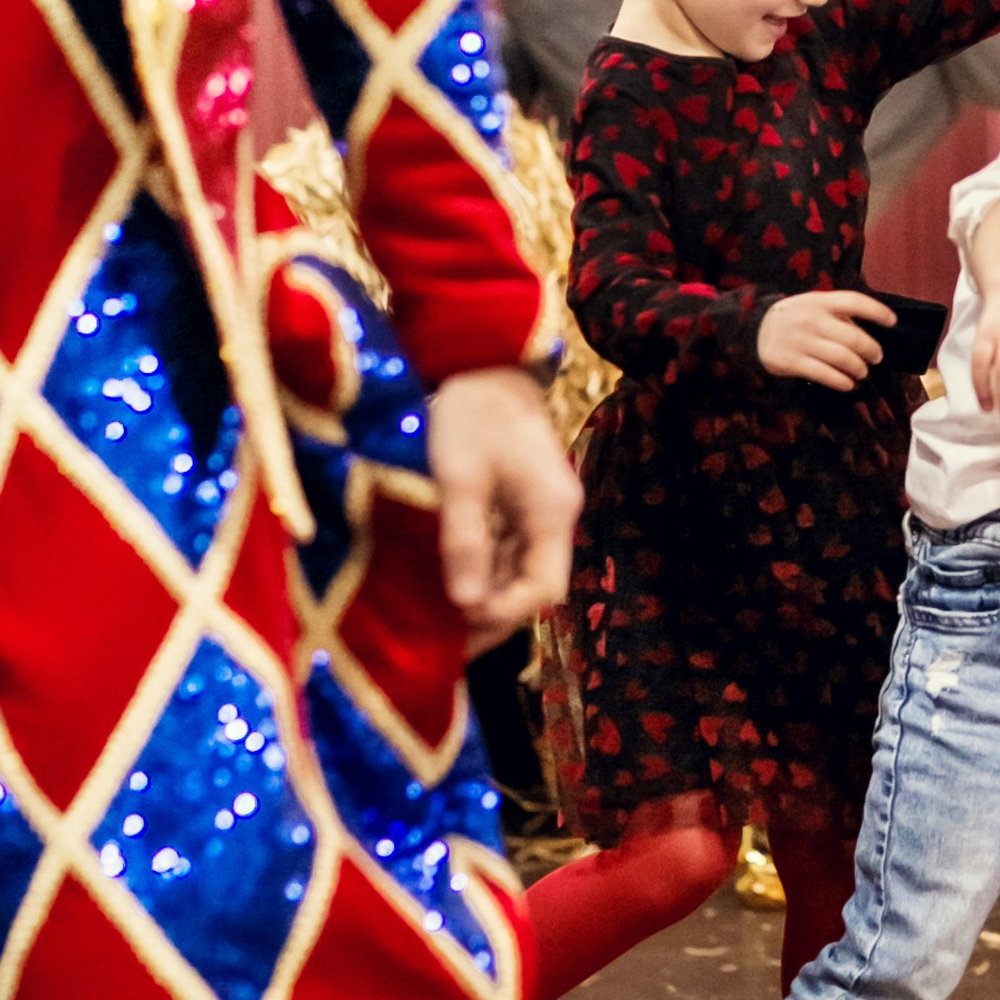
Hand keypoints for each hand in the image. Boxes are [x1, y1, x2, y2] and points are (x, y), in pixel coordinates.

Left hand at [429, 367, 580, 646]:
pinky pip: (511, 547)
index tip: (459, 624)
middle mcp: (556, 516)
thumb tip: (465, 604)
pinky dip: (485, 568)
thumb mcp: (460, 478)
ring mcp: (543, 507)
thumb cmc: (471, 415)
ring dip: (488, 592)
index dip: (504, 614)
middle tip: (447, 639)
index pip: (543, 588)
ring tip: (443, 617)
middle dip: (494, 613)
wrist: (485, 360)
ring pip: (521, 567)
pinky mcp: (525, 498)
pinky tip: (452, 579)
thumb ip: (465, 541)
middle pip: (535, 584)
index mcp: (552, 512)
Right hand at [758, 288, 899, 390]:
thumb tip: (867, 331)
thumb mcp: (812, 305)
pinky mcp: (791, 362)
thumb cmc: (793, 317)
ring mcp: (801, 341)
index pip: (854, 302)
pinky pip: (824, 374)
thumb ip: (837, 314)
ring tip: (863, 372)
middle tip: (877, 357)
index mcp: (819, 301)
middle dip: (871, 350)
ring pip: (842, 358)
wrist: (752, 330)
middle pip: (853, 337)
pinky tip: (848, 384)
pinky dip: (841, 381)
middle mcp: (811, 319)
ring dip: (859, 368)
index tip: (892, 322)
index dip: (877, 311)